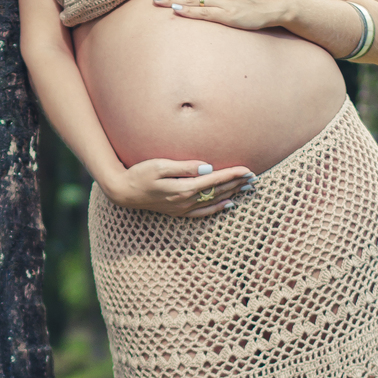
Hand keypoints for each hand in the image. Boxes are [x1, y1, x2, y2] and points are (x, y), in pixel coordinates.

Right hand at [107, 157, 254, 217]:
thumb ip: (184, 167)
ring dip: (231, 194)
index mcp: (183, 188)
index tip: (248, 169)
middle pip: (217, 191)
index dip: (232, 174)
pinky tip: (228, 204)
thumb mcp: (160, 165)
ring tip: (247, 188)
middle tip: (254, 178)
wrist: (123, 192)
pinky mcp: (178, 211)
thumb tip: (207, 168)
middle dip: (237, 183)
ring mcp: (182, 208)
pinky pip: (203, 212)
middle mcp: (185, 201)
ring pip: (213, 201)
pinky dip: (217, 208)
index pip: (214, 180)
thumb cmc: (139, 173)